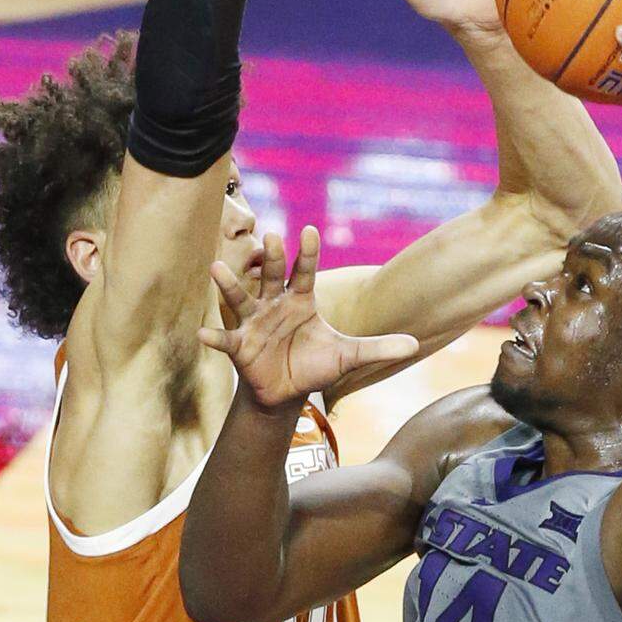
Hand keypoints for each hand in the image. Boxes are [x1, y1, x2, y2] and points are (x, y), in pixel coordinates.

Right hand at [199, 226, 418, 408]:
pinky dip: (215, 337)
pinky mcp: (239, 346)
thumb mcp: (349, 356)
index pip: (306, 271)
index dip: (308, 252)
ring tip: (216, 268)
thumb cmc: (316, 364)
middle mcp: (275, 304)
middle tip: (272, 234)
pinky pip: (225, 339)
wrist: (286, 391)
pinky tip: (204, 333)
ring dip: (230, 285)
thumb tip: (416, 345)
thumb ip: (379, 348)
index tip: (309, 229)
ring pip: (242, 299)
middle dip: (273, 257)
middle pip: (273, 276)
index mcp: (302, 300)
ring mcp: (254, 323)